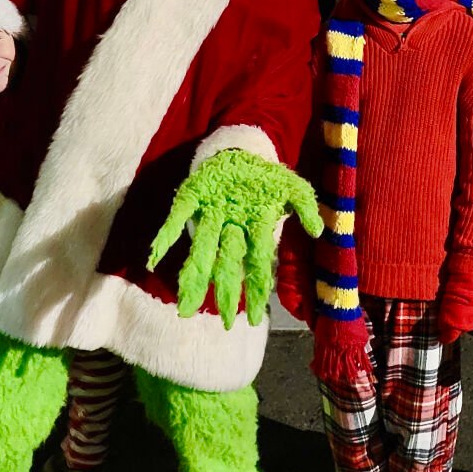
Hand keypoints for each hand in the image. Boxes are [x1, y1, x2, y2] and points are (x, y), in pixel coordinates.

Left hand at [146, 149, 323, 328]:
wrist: (239, 150)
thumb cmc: (265, 176)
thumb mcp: (292, 187)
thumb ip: (305, 207)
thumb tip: (318, 231)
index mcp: (253, 230)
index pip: (257, 266)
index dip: (257, 291)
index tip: (257, 318)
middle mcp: (230, 229)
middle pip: (227, 264)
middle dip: (226, 291)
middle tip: (224, 321)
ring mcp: (209, 215)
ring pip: (201, 250)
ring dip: (193, 276)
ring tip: (186, 306)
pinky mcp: (190, 198)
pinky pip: (175, 220)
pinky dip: (165, 238)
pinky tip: (153, 259)